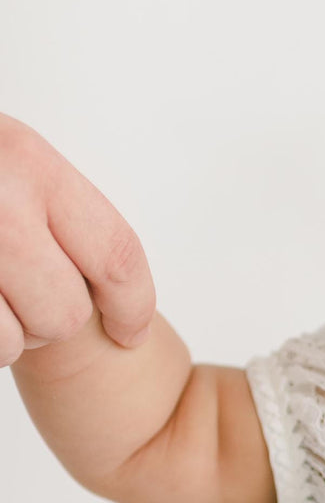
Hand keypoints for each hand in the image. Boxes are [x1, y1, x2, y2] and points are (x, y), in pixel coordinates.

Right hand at [0, 112, 154, 366]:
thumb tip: (119, 295)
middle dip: (49, 321)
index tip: (131, 331)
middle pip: (66, 313)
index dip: (133, 306)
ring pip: (12, 342)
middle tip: (16, 296)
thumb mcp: (7, 161)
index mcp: (26, 162)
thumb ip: (51, 209)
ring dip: (2, 336)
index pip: (115, 255)